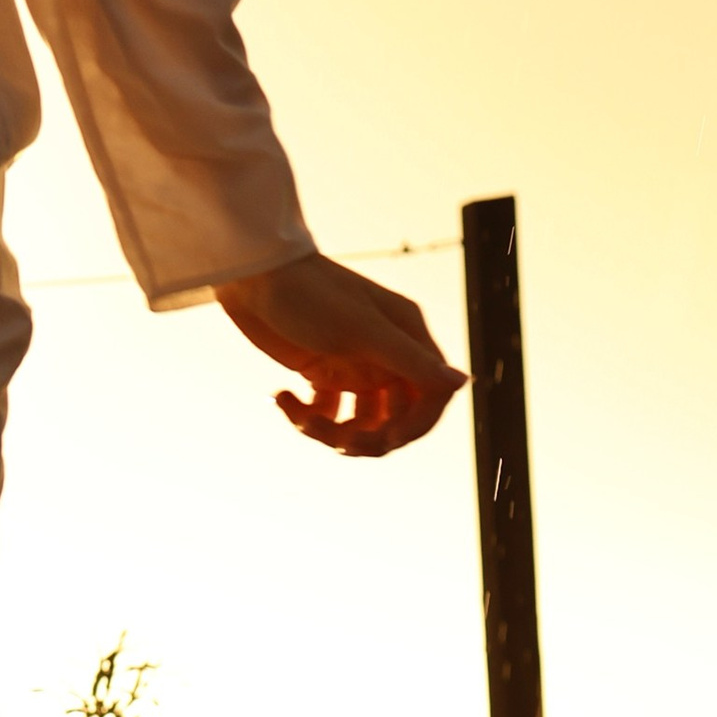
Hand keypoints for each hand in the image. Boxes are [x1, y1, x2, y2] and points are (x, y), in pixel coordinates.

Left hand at [219, 252, 466, 457]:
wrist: (253, 276)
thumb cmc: (311, 293)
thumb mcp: (362, 329)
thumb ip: (411, 360)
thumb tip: (462, 383)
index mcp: (406, 339)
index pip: (430, 396)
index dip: (414, 425)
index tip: (385, 440)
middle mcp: (386, 355)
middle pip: (395, 419)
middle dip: (367, 436)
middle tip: (337, 441)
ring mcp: (354, 366)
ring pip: (359, 423)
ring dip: (330, 431)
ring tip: (300, 418)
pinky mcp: (323, 373)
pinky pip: (327, 415)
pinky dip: (306, 417)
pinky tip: (283, 397)